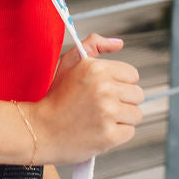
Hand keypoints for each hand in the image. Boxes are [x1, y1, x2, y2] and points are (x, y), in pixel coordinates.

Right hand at [39, 34, 143, 162]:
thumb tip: (118, 43)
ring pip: (136, 114)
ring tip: (101, 118)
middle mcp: (105, 88)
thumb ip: (93, 45)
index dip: (120, 83)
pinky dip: (117, 134)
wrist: (40, 130)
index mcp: (97, 68)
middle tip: (103, 106)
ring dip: (122, 118)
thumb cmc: (56, 97)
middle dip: (123, 101)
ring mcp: (108, 112)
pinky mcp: (110, 135)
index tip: (106, 90)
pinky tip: (100, 130)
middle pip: (137, 94)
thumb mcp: (69, 64)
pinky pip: (130, 132)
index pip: (132, 75)